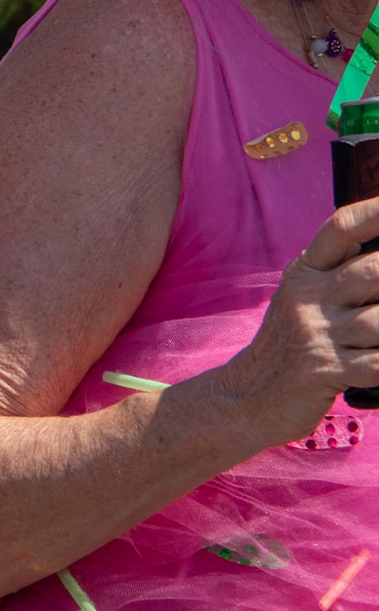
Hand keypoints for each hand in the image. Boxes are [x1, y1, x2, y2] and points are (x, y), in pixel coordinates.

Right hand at [217, 197, 378, 449]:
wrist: (245, 398)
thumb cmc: (288, 347)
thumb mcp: (301, 300)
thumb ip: (337, 275)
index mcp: (304, 273)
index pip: (341, 228)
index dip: (376, 212)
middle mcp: (307, 296)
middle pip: (373, 271)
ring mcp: (315, 333)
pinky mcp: (324, 371)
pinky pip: (378, 364)